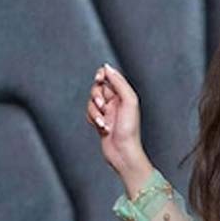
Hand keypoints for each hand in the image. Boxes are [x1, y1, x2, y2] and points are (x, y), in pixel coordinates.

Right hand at [84, 62, 147, 177]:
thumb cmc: (130, 130)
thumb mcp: (129, 101)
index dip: (101, 75)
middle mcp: (115, 102)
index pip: (109, 76)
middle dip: (96, 96)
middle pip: (97, 88)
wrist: (124, 153)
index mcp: (124, 94)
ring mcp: (107, 112)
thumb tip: (107, 67)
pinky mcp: (99, 123)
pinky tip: (102, 129)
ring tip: (104, 123)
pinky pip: (89, 114)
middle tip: (103, 105)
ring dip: (95, 112)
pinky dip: (93, 120)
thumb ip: (118, 82)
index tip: (98, 79)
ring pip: (91, 102)